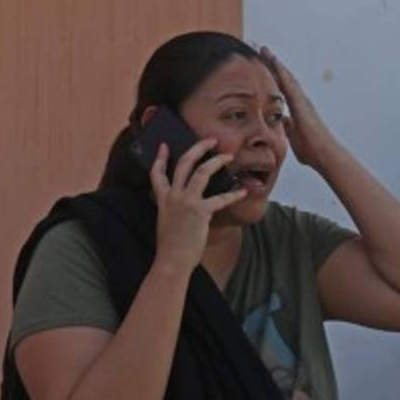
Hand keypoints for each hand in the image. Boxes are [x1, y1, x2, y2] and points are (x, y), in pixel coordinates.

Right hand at [149, 140, 246, 274]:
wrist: (172, 260)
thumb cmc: (172, 244)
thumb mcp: (167, 220)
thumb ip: (174, 207)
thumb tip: (187, 201)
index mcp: (162, 198)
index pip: (157, 173)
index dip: (160, 157)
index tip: (164, 145)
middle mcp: (173, 196)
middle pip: (184, 163)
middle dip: (198, 148)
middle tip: (211, 140)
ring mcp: (186, 202)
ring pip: (202, 172)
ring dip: (217, 161)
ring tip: (229, 156)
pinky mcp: (200, 212)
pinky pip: (220, 199)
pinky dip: (233, 195)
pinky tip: (243, 192)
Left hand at [258, 47, 330, 170]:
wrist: (325, 155)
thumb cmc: (312, 151)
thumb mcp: (293, 137)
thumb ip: (288, 128)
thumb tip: (282, 122)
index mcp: (296, 109)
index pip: (281, 88)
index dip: (271, 75)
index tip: (261, 64)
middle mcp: (300, 101)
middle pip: (284, 77)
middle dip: (271, 63)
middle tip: (259, 48)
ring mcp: (302, 101)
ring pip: (286, 76)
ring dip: (274, 62)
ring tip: (263, 49)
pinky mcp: (301, 104)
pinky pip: (290, 84)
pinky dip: (281, 72)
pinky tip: (273, 61)